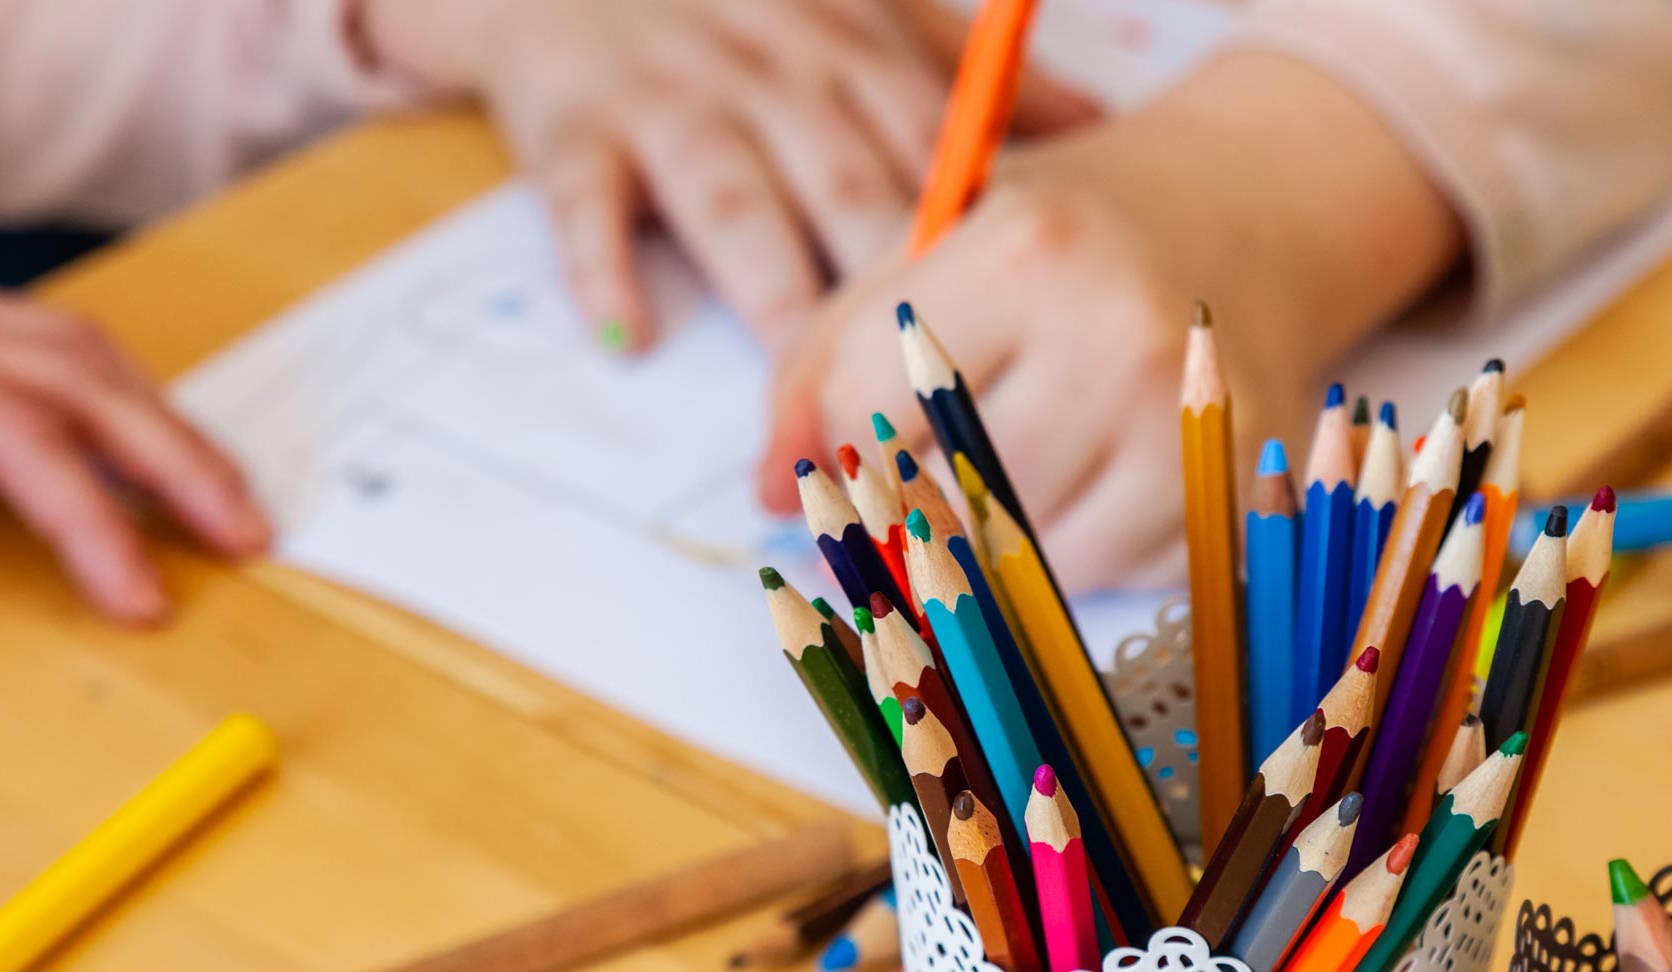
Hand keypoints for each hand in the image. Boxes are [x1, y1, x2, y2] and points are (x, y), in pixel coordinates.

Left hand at [0, 288, 268, 621]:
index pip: (24, 439)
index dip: (96, 524)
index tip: (146, 601)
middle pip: (89, 385)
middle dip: (182, 466)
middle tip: (248, 536)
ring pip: (83, 351)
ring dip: (165, 424)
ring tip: (221, 490)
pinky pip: (50, 340)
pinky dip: (114, 386)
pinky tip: (138, 424)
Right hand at [359, 0, 1095, 352]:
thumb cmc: (744, 5)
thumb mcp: (870, 11)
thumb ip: (972, 76)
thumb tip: (1095, 132)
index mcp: (859, 60)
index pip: (936, 168)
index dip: (981, 267)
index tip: (1028, 361)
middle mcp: (778, 82)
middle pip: (849, 198)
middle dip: (892, 315)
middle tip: (927, 431)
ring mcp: (676, 104)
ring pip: (737, 209)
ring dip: (772, 305)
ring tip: (802, 414)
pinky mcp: (576, 128)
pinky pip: (588, 201)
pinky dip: (603, 265)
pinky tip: (631, 336)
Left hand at [758, 50, 1460, 589]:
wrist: (1254, 210)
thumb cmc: (1069, 233)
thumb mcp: (937, 249)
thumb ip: (831, 359)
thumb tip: (774, 497)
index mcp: (1027, 253)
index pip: (869, 409)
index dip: (846, 441)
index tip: (867, 432)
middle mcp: (1120, 339)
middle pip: (949, 500)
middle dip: (924, 498)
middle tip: (945, 455)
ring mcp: (1190, 424)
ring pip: (1030, 560)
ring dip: (1003, 537)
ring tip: (1032, 452)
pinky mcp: (1238, 488)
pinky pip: (1114, 576)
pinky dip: (1088, 547)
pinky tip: (1106, 470)